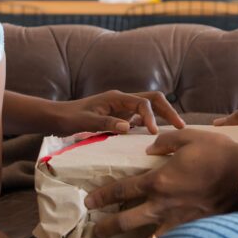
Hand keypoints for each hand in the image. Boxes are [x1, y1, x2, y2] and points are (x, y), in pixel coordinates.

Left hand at [57, 90, 185, 134]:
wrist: (56, 118)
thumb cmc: (68, 118)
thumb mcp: (85, 122)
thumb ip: (107, 123)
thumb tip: (129, 127)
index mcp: (116, 98)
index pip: (142, 102)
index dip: (152, 116)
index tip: (155, 133)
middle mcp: (121, 100)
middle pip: (152, 99)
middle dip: (168, 111)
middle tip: (181, 127)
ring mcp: (122, 108)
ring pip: (149, 108)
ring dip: (162, 117)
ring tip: (175, 133)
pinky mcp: (120, 117)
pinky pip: (140, 118)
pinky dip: (150, 125)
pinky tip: (156, 140)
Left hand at [83, 128, 237, 237]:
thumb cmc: (219, 154)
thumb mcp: (190, 137)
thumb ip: (166, 141)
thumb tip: (151, 148)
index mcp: (158, 181)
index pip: (121, 190)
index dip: (102, 196)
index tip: (90, 202)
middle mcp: (162, 205)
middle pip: (125, 221)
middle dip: (107, 229)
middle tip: (94, 235)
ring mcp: (178, 223)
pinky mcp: (194, 233)